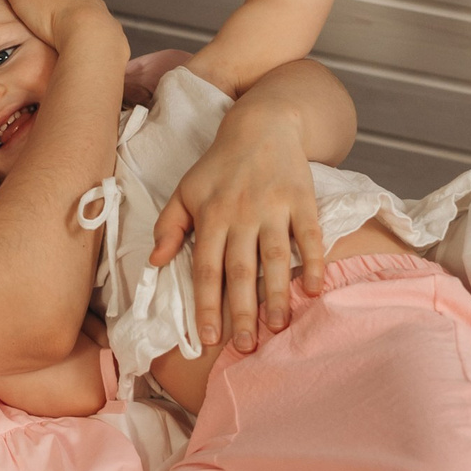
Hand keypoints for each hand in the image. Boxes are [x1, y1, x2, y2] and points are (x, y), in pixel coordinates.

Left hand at [148, 92, 326, 352]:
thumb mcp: (186, 190)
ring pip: (275, 257)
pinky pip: (309, 235)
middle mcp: (241, 214)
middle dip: (242, 311)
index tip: (208, 339)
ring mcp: (274, 207)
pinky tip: (315, 289)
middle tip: (245, 347)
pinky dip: (314, 262)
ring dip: (277, 293)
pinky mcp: (302, 200)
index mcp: (211, 216)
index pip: (205, 268)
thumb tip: (156, 263)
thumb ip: (169, 226)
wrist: (262, 124)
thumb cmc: (219, 165)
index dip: (206, 305)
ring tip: (278, 326)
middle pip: (241, 270)